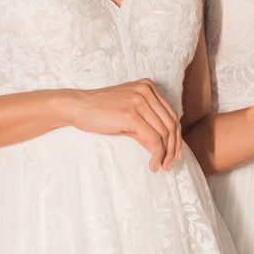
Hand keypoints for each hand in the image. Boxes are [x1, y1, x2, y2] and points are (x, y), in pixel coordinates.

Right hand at [61, 79, 183, 170]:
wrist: (76, 107)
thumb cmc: (100, 112)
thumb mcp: (128, 114)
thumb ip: (147, 126)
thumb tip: (164, 148)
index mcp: (148, 87)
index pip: (171, 114)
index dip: (176, 136)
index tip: (174, 153)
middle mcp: (146, 90)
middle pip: (171, 123)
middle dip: (174, 147)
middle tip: (169, 163)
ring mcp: (139, 101)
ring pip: (164, 132)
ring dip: (165, 153)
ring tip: (160, 166)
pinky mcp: (131, 114)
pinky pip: (153, 138)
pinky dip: (156, 154)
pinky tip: (152, 164)